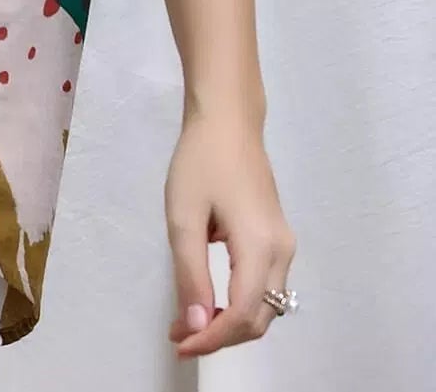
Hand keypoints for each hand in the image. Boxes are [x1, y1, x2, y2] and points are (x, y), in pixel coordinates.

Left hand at [165, 110, 295, 358]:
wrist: (228, 119)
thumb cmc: (201, 161)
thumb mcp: (184, 218)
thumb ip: (191, 274)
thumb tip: (195, 326)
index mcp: (261, 248)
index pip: (242, 315)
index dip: (211, 338)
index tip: (177, 343)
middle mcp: (282, 252)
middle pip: (259, 318)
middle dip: (220, 335)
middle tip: (178, 333)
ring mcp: (284, 244)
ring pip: (265, 305)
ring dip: (230, 321)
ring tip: (188, 319)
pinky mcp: (277, 236)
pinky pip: (264, 286)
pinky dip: (239, 302)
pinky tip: (209, 296)